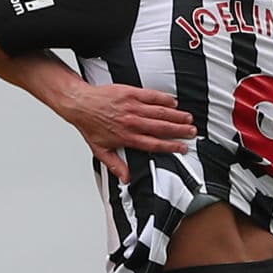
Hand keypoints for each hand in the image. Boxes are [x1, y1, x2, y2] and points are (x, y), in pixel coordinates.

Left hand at [65, 84, 195, 181]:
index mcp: (127, 137)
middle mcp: (131, 123)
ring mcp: (132, 107)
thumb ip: (115, 165)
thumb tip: (126, 178)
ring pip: (160, 112)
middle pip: (162, 128)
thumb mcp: (100, 150)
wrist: (80, 104)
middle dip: (180, 131)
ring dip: (176, 115)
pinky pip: (151, 96)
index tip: (183, 147)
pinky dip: (164, 99)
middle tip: (192, 132)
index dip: (171, 146)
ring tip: (188, 118)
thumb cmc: (90, 125)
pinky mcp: (130, 93)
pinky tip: (173, 102)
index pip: (154, 144)